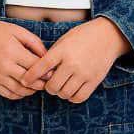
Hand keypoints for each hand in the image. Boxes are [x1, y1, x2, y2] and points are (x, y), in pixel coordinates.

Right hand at [0, 15, 55, 99]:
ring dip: (31, 90)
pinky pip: (8, 94)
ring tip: (38, 85)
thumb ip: (35, 43)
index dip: (46, 70)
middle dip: (41, 83)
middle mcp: (4, 66)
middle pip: (28, 81)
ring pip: (19, 90)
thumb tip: (47, 58)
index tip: (53, 71)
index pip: (35, 66)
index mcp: (12, 51)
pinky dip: (19, 94)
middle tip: (48, 80)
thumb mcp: (19, 31)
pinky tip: (25, 89)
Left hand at [18, 18, 132, 102]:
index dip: (30, 76)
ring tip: (61, 85)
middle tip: (49, 83)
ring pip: (64, 94)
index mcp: (62, 51)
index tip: (25, 81)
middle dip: (48, 87)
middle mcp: (73, 63)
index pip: (41, 67)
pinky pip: (79, 98)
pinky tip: (71, 90)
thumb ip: (52, 55)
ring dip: (60, 92)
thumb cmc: (83, 36)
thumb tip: (39, 72)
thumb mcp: (64, 40)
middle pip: (52, 86)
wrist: (108, 36)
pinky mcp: (94, 81)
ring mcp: (84, 73)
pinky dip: (72, 97)